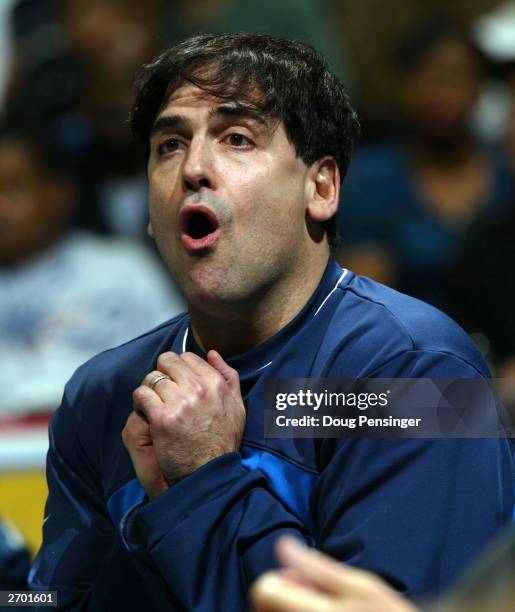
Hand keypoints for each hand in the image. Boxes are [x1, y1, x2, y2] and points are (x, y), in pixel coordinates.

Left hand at [123, 350, 245, 496]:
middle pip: (168, 361)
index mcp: (216, 383)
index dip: (179, 369)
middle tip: (162, 392)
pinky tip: (147, 413)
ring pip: (152, 378)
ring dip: (150, 390)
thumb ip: (228, 376)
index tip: (177, 384)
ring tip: (154, 405)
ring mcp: (180, 403)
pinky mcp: (162, 419)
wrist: (209, 473)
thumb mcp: (237, 406)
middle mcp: (199, 389)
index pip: (188, 357)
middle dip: (163, 373)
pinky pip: (141, 395)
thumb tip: (213, 353)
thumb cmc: (223, 441)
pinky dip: (140, 402)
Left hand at [250, 536, 418, 611]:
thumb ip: (317, 567)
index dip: (281, 578)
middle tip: (321, 595)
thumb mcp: (359, 585)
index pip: (263, 591)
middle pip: (265, 605)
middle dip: (288, 593)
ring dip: (294, 605)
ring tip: (327, 607)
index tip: (306, 579)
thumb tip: (282, 544)